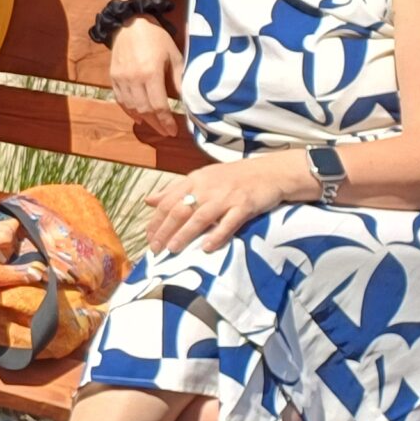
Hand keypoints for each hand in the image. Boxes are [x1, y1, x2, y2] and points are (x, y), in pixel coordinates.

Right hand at [111, 21, 186, 139]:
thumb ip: (179, 79)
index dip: (166, 121)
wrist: (130, 23)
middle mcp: (134, 79)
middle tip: (166, 132)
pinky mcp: (113, 77)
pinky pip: (120, 99)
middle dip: (156, 124)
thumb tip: (186, 99)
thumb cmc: (156, 38)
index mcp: (151, 73)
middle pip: (145, 110)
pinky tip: (138, 116)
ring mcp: (121, 78)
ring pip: (131, 107)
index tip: (174, 131)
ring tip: (154, 126)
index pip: (158, 105)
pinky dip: (129, 110)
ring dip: (143, 119)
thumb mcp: (174, 56)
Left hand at [143, 153, 313, 256]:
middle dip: (165, 230)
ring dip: (184, 234)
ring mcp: (226, 196)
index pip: (168, 201)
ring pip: (200, 217)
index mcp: (194, 179)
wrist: (271, 171)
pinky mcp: (245, 205)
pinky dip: (217, 235)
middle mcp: (207, 187)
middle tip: (155, 249)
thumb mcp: (201, 178)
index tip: (148, 237)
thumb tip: (149, 201)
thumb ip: (175, 189)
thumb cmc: (233, 177)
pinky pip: (229, 223)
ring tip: (173, 249)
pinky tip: (206, 248)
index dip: (156, 220)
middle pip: (180, 210)